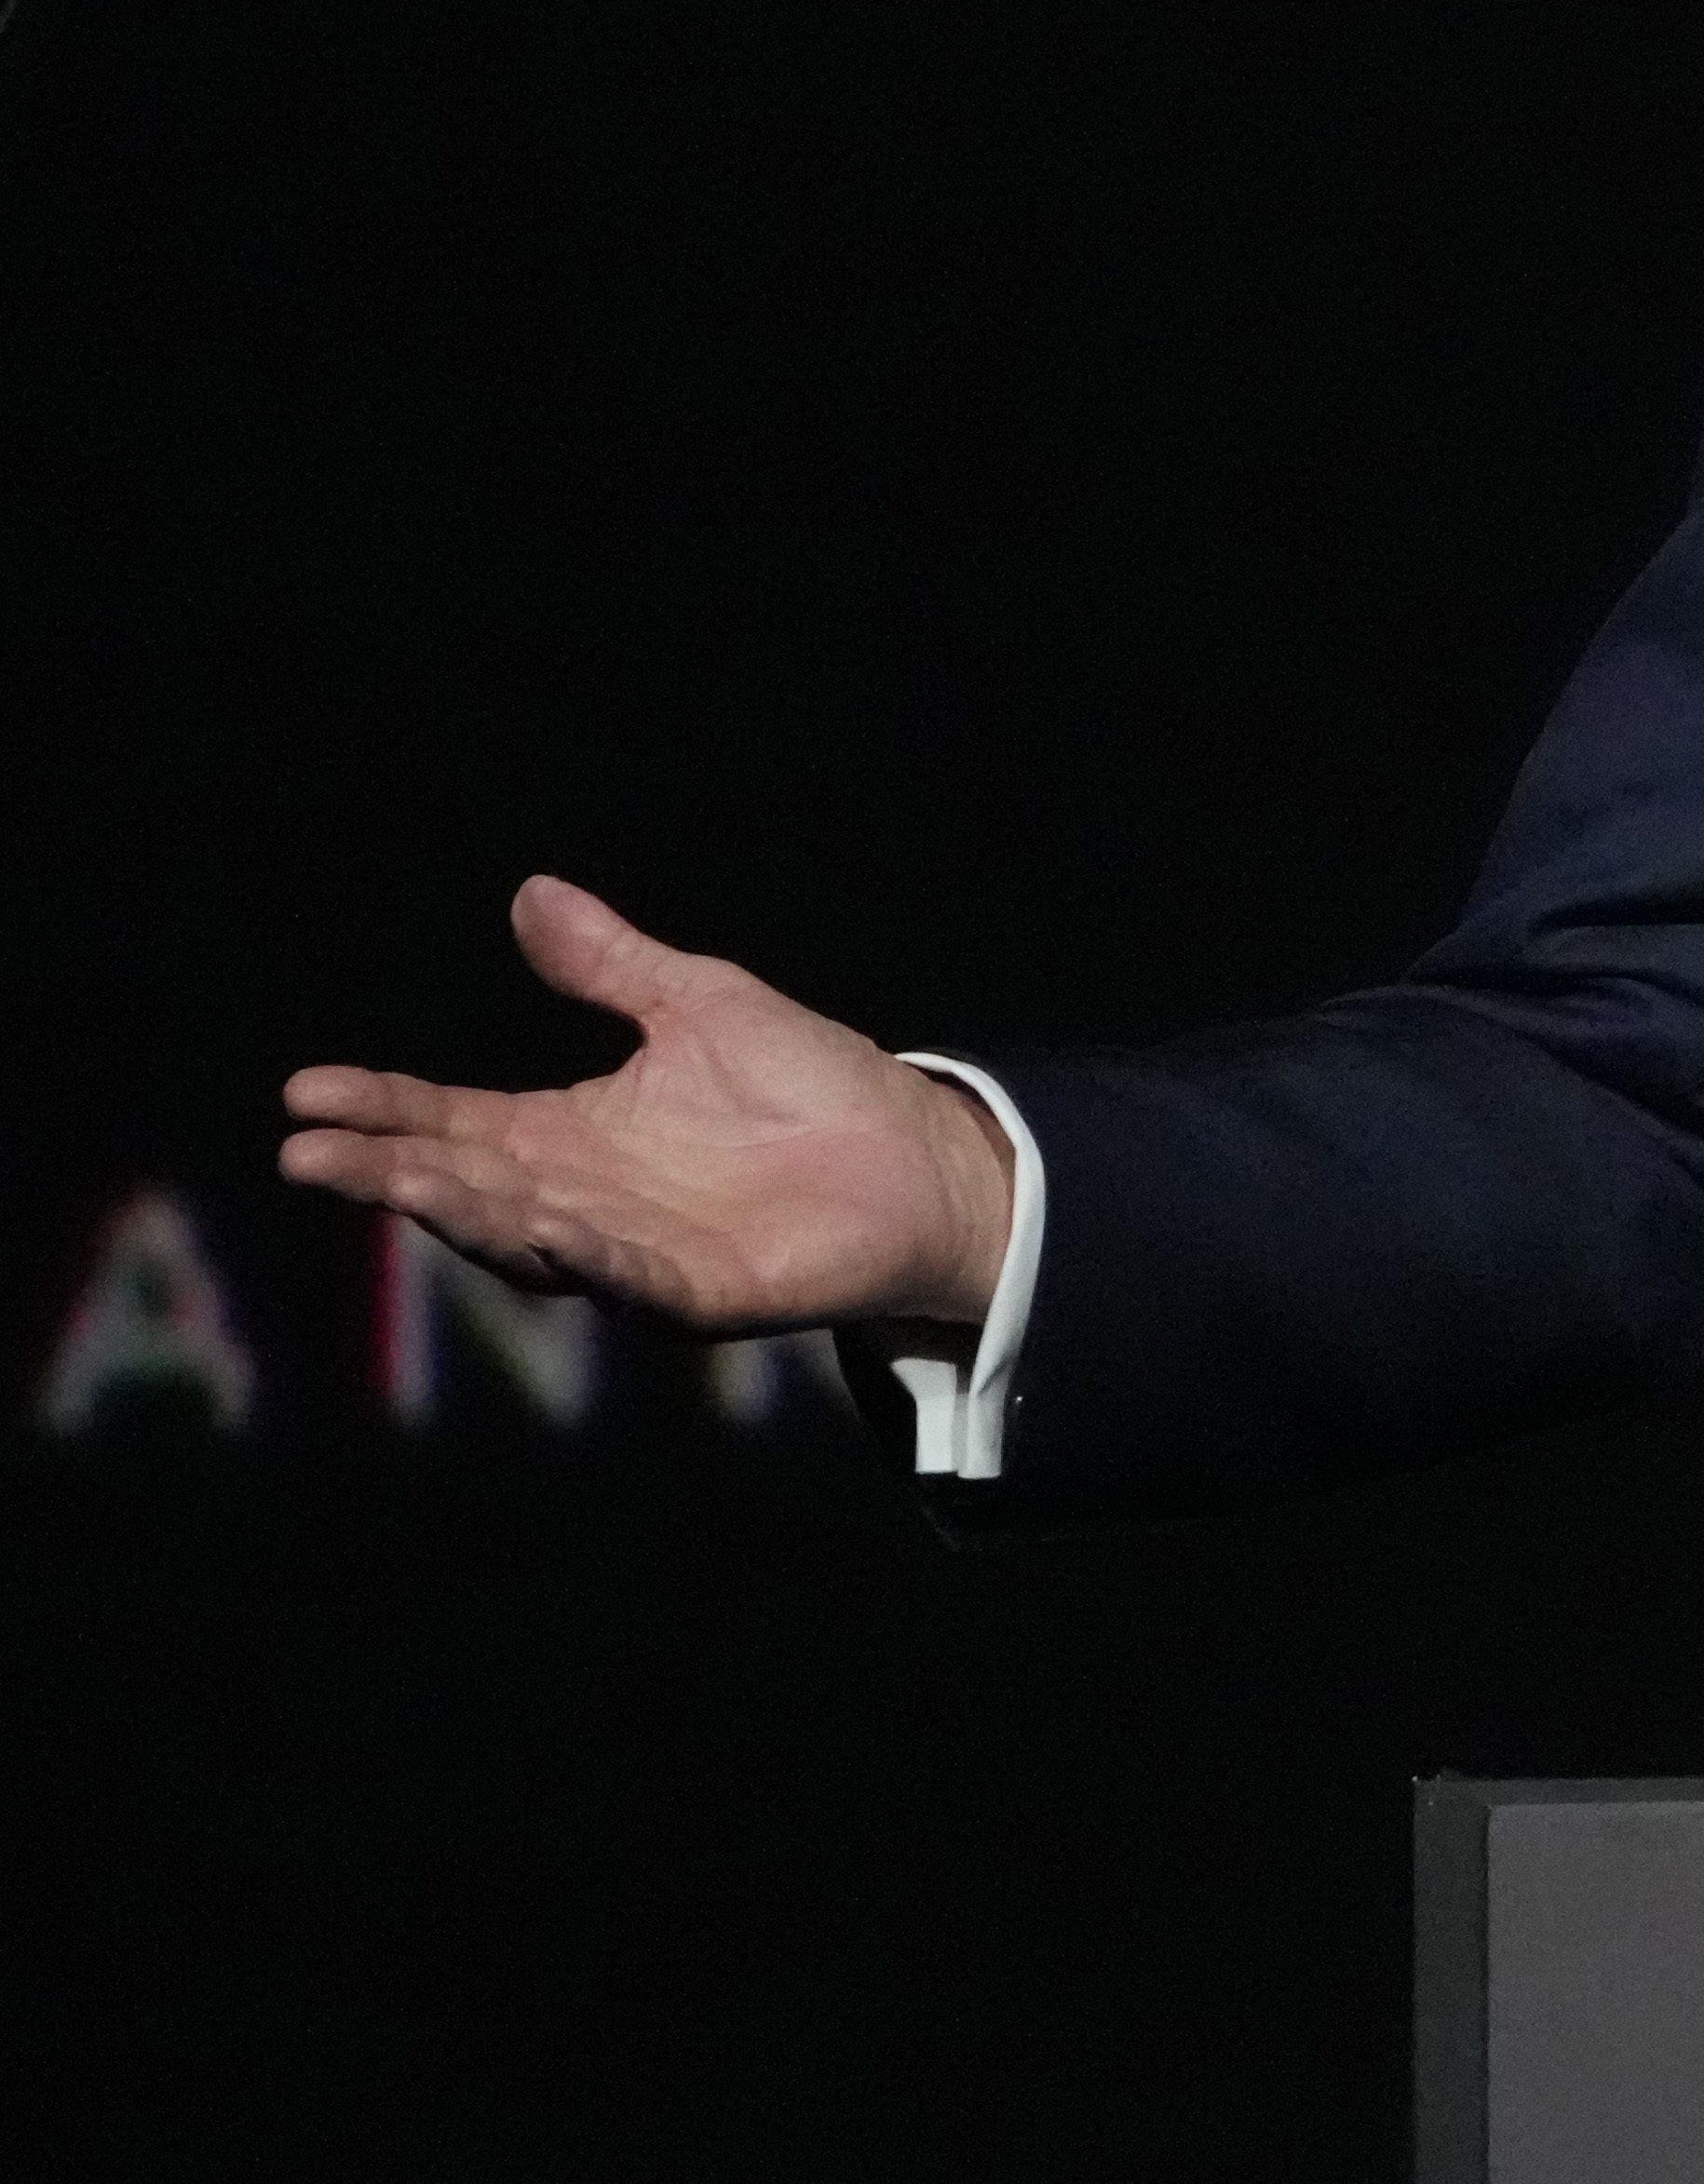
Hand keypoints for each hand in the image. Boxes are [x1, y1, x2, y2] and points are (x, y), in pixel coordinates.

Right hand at [279, 876, 1015, 1329]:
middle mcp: (586, 1199)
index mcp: (574, 1134)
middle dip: (388, 1169)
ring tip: (399, 1180)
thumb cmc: (809, 1082)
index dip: (386, 1107)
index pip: (456, 1120)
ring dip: (466, 1212)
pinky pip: (635, 1278)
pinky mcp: (705, 1292)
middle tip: (307, 1153)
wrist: (916, 1153)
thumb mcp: (698, 1003)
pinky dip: (591, 1255)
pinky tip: (545, 1226)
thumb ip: (610, 964)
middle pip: (468, 1185)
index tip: (307, 1090)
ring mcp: (638, 1252)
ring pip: (532, 1238)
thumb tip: (530, 892)